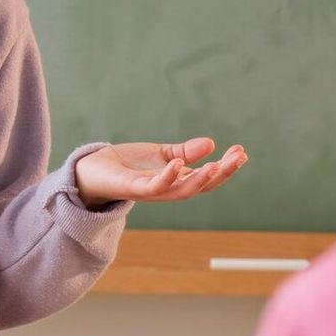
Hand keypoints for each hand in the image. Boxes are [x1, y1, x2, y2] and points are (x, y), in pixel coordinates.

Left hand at [74, 137, 246, 205]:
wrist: (93, 170)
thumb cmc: (127, 164)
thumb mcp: (161, 154)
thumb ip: (185, 152)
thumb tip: (210, 144)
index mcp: (176, 180)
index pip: (207, 177)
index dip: (226, 167)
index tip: (242, 152)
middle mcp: (168, 189)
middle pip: (201, 186)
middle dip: (222, 173)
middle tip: (239, 157)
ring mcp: (152, 191)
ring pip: (182, 191)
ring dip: (201, 180)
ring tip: (217, 165)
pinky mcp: (134, 188)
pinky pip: (154, 186)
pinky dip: (167, 177)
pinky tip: (178, 163)